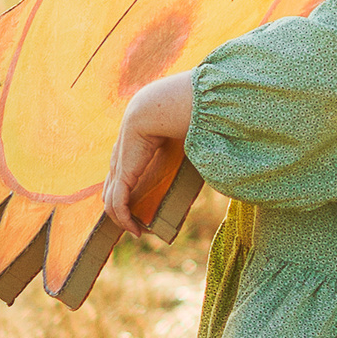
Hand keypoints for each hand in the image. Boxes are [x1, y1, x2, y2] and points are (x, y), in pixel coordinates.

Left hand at [102, 72, 195, 234]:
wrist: (161, 106)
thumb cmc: (178, 116)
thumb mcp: (183, 134)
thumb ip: (194, 144)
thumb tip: (225, 151)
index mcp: (132, 148)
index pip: (120, 175)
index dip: (128, 194)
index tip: (143, 209)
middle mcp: (120, 159)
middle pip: (112, 191)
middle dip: (123, 212)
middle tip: (141, 226)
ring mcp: (118, 167)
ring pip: (111, 202)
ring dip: (124, 221)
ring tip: (140, 231)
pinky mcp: (122, 174)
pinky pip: (117, 204)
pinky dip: (124, 220)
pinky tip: (137, 230)